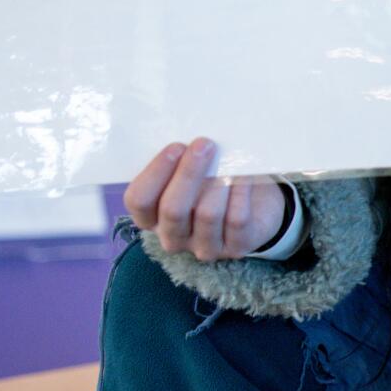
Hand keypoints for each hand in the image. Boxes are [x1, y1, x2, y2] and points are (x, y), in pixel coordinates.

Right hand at [123, 138, 286, 261]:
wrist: (252, 202)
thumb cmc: (210, 180)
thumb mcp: (187, 170)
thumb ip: (177, 161)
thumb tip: (186, 141)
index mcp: (150, 218)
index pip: (138, 200)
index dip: (156, 172)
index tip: (176, 146)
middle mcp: (173, 238)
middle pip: (172, 209)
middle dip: (188, 173)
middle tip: (204, 145)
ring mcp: (203, 247)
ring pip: (206, 215)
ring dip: (218, 183)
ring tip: (228, 160)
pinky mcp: (234, 249)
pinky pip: (236, 220)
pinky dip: (240, 194)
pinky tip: (243, 177)